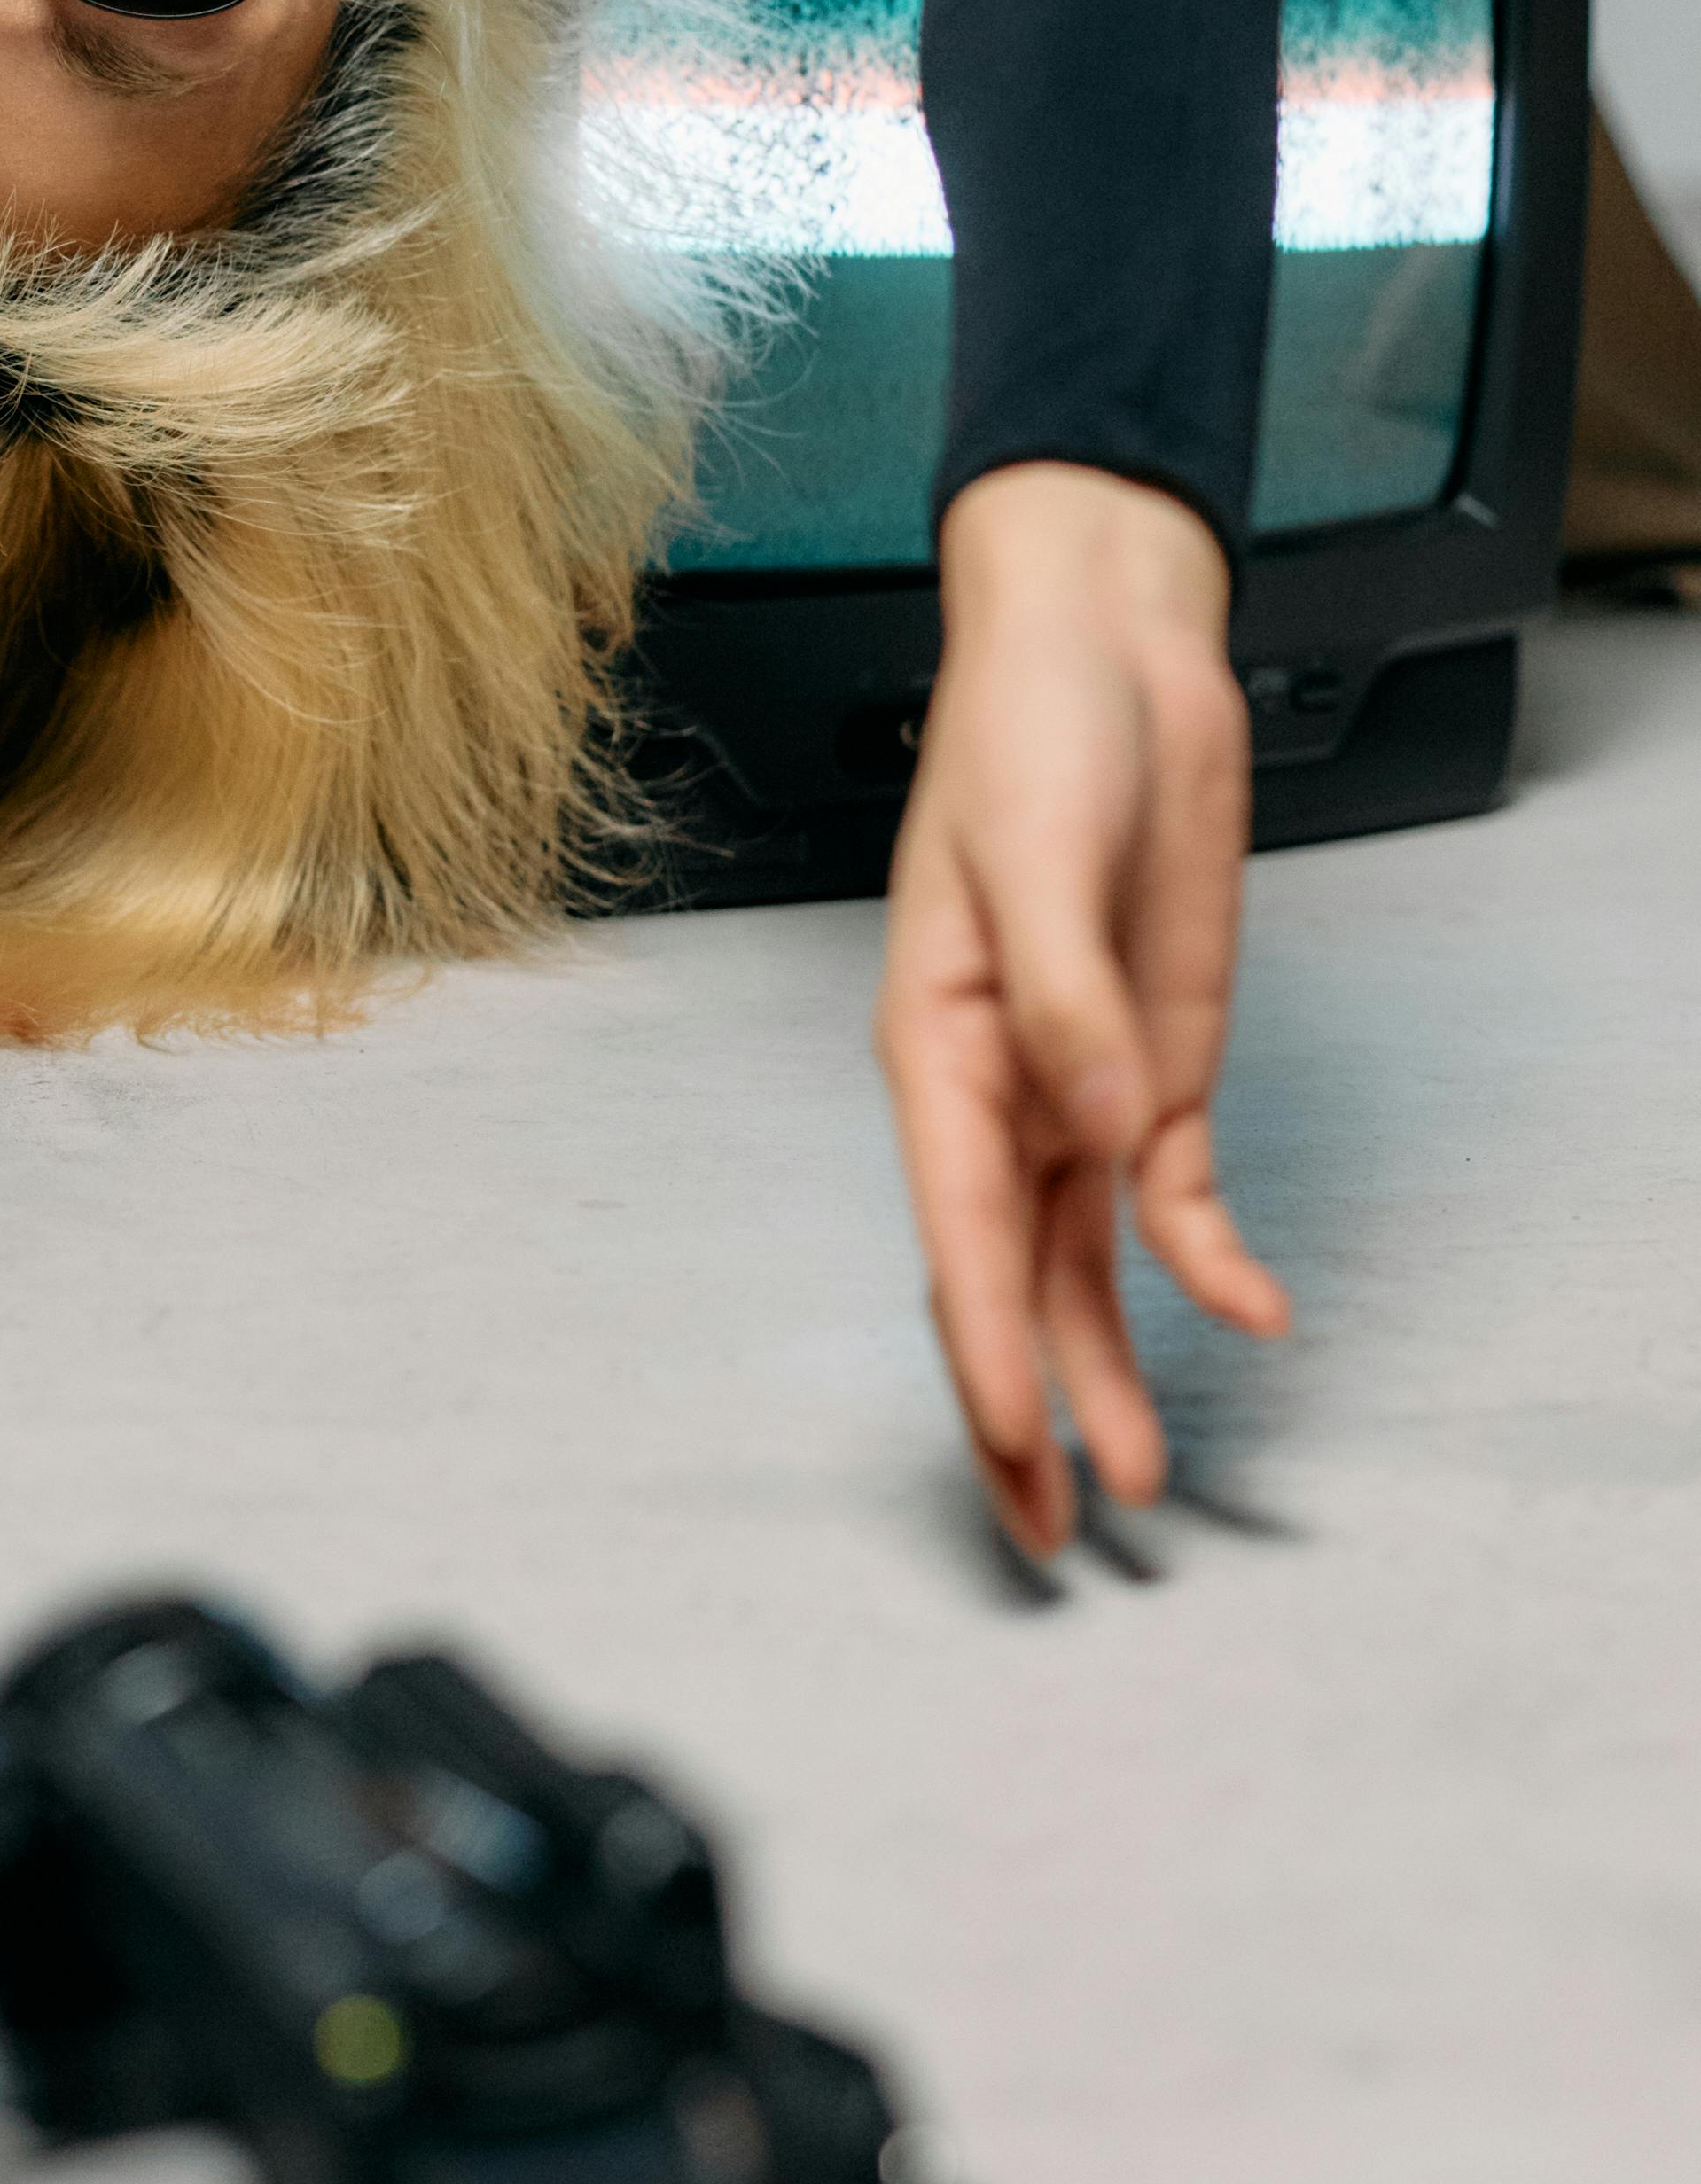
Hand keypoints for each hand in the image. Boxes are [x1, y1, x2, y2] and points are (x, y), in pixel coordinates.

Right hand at [873, 461, 1290, 1560]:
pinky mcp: (1159, 1065)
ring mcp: (1081, 1086)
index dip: (986, 1343)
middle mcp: (1000, 1089)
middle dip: (1025, 1407)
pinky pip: (1175, 1195)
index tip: (1021, 1436)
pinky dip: (1208, 1262)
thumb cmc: (1031, 732)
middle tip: (1047, 1531)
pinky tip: (1247, 1317)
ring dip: (1108, 1370)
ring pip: (1080, 1265)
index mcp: (936, 1045)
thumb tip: (1101, 1133)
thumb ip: (1066, 1000)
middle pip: (1004, 1280)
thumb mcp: (1034, 851)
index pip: (956, 1229)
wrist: (1111, 652)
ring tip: (1137, 1486)